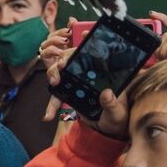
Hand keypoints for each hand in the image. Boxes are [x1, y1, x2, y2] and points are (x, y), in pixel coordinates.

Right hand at [43, 19, 131, 138]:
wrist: (106, 131)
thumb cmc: (117, 119)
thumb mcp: (118, 113)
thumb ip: (112, 104)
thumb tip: (107, 93)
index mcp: (105, 75)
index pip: (98, 54)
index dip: (91, 41)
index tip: (86, 34)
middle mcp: (89, 75)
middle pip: (73, 60)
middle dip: (65, 58)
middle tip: (62, 65)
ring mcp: (78, 84)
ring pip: (61, 72)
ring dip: (54, 74)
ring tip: (54, 82)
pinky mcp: (69, 94)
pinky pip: (56, 96)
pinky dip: (51, 106)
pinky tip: (48, 116)